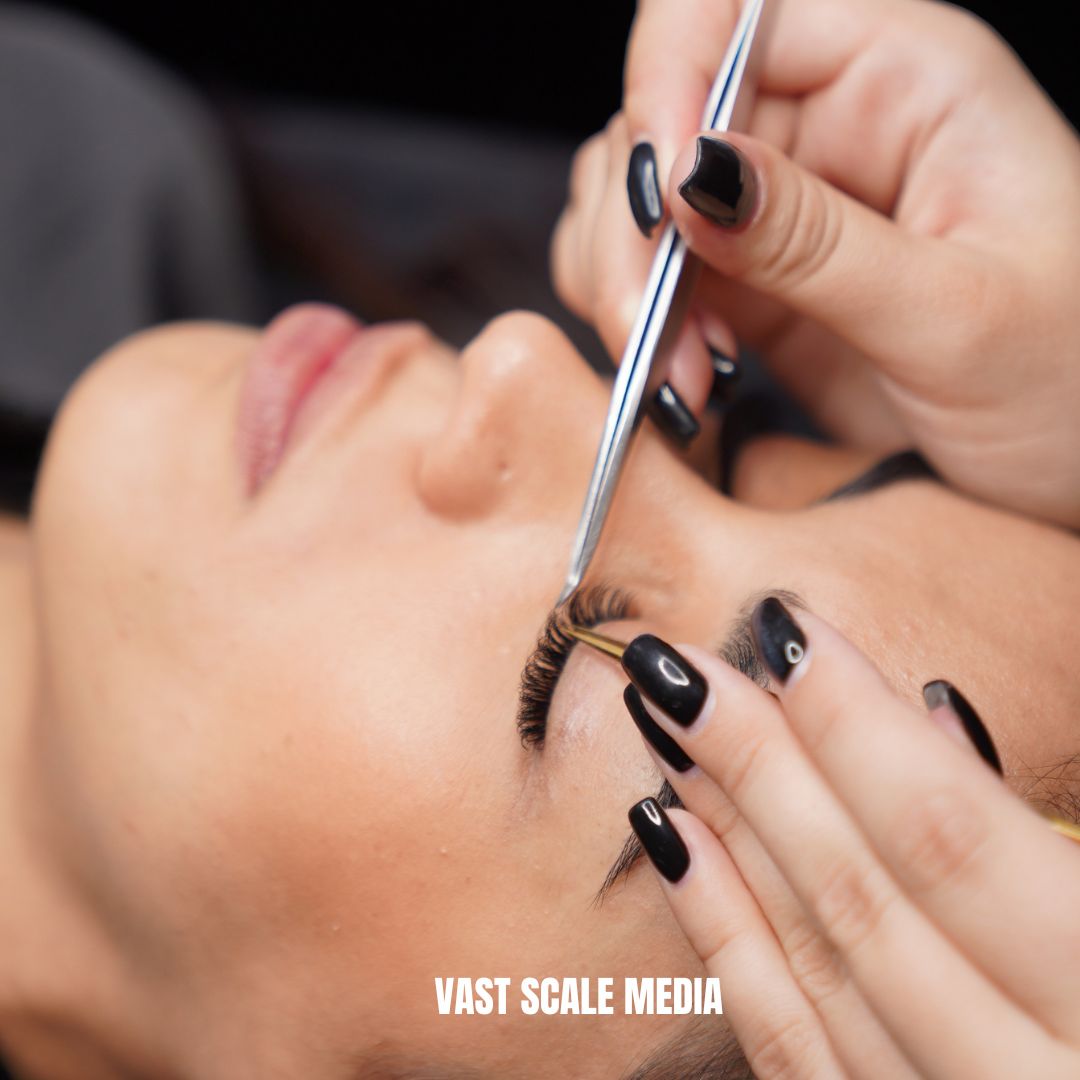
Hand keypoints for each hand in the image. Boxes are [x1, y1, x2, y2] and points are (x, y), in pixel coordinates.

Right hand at [552, 0, 1079, 526]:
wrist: (1076, 474)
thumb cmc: (1075, 383)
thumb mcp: (955, 313)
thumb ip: (816, 243)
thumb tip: (689, 175)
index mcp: (905, 77)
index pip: (732, 14)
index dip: (670, 84)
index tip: (660, 198)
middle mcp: (831, 128)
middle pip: (662, 122)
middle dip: (636, 232)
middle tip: (653, 330)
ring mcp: (784, 213)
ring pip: (643, 205)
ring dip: (631, 289)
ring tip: (687, 377)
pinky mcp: (756, 287)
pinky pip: (657, 281)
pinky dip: (645, 330)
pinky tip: (689, 384)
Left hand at [618, 600, 1079, 1077]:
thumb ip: (1058, 832)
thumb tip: (934, 718)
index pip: (955, 840)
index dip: (858, 728)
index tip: (785, 628)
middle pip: (861, 893)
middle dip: (760, 762)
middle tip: (677, 663)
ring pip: (814, 964)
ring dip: (728, 832)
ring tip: (667, 731)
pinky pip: (790, 1053)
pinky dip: (725, 944)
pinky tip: (672, 848)